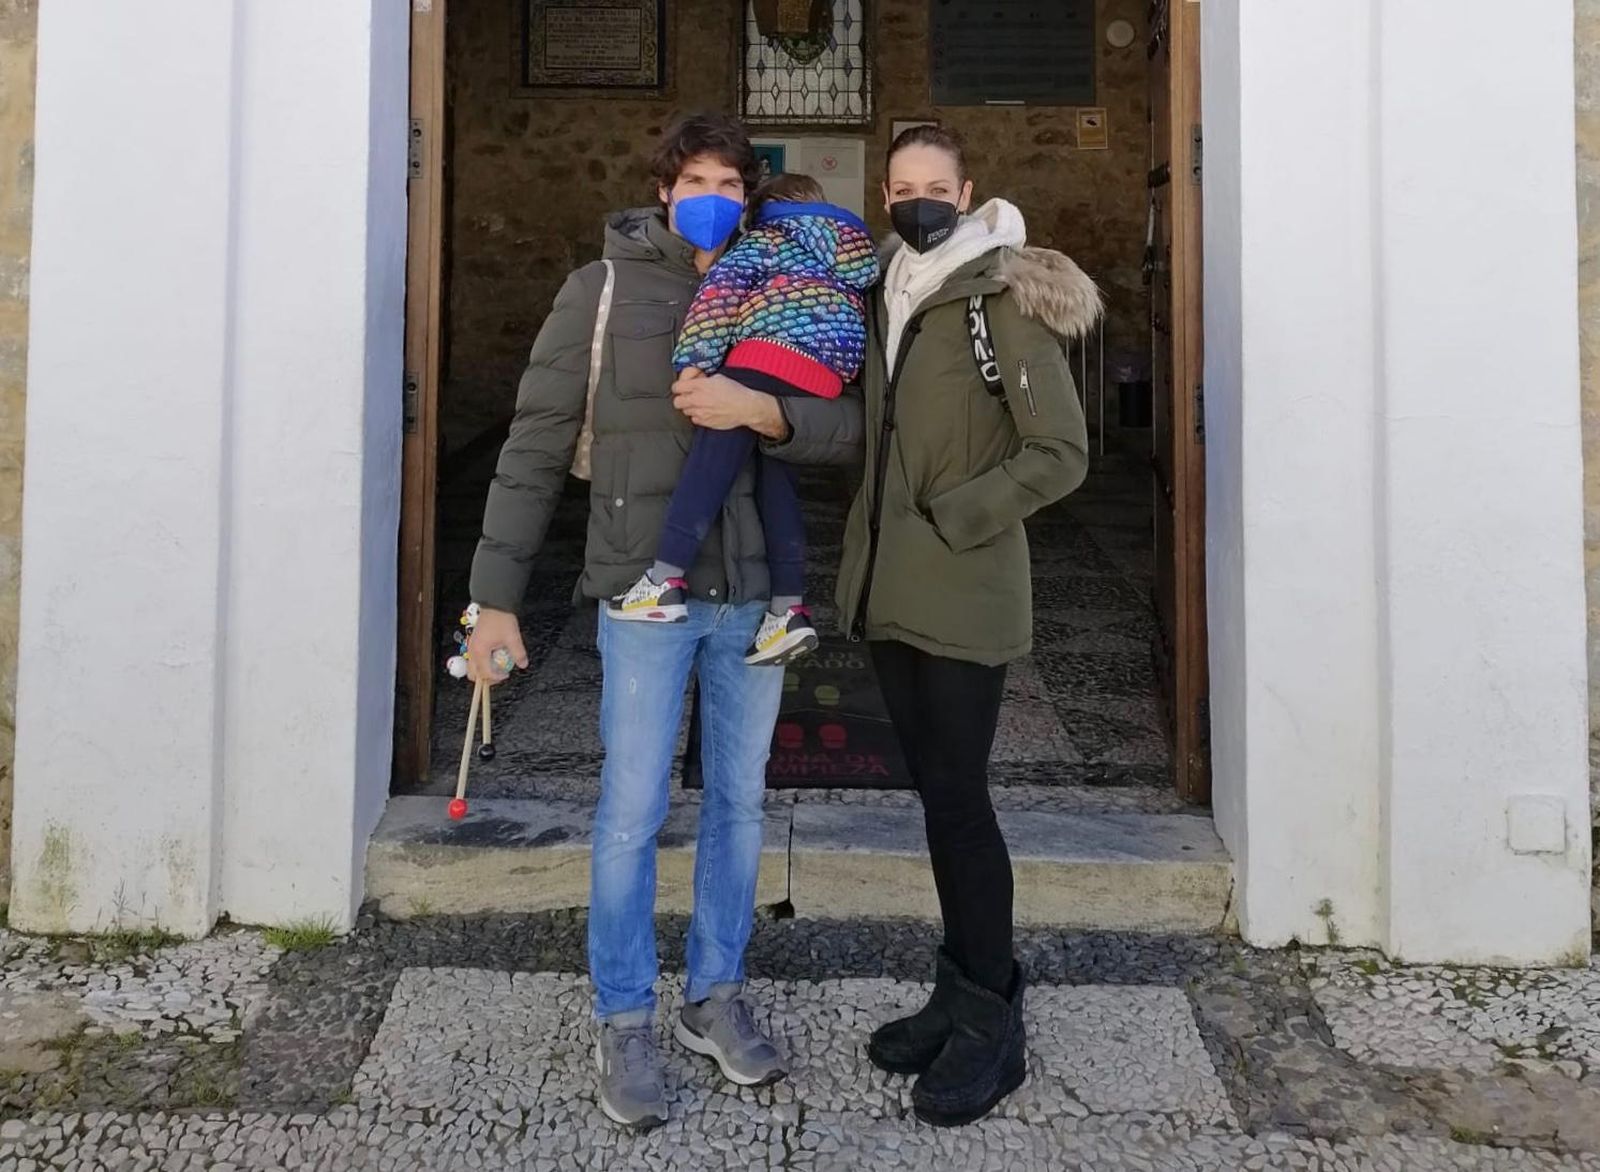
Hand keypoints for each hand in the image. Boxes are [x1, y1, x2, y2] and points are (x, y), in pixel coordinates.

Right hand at [466, 608, 527, 684]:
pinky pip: (475, 658)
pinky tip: (494, 656)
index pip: (485, 674)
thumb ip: (518, 654)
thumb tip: (522, 664)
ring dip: (484, 670)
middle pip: (474, 674)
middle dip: (487, 678)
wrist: (495, 604)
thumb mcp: (513, 638)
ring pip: (473, 667)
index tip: (506, 674)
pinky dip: (483, 662)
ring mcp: (472, 646)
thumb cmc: (501, 619)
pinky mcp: (474, 642)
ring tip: (497, 665)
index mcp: (480, 652)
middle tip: (499, 674)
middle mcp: (473, 651)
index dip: (497, 677)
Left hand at [671, 372, 786, 437]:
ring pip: (685, 411)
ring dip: (690, 407)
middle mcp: (697, 399)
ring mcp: (700, 412)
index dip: (679, 386)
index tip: (683, 386)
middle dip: (681, 398)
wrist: (746, 407)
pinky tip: (706, 411)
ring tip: (701, 404)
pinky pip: (694, 419)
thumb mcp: (719, 378)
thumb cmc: (735, 391)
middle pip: (677, 402)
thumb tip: (697, 381)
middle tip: (688, 396)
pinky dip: (698, 416)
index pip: (676, 387)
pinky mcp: (705, 422)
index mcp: (700, 385)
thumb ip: (704, 380)